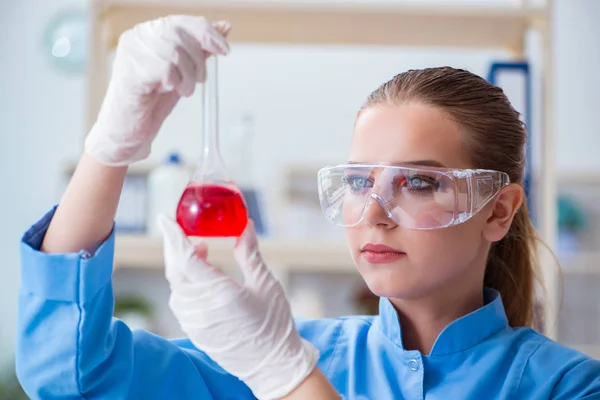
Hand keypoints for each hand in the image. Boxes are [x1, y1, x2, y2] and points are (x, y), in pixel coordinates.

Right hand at [85, 15, 230, 165]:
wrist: (129, 130)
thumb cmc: (152, 101)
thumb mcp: (183, 72)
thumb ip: (200, 49)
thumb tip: (223, 28)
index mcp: (150, 31)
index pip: (185, 22)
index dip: (209, 34)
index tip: (225, 50)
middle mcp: (138, 36)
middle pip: (182, 35)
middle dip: (198, 61)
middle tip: (197, 81)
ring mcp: (132, 52)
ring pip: (176, 53)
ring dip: (187, 77)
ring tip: (182, 90)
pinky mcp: (130, 70)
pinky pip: (166, 69)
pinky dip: (174, 83)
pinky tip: (165, 91)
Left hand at [158, 216, 318, 399]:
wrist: (272, 365)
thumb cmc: (273, 324)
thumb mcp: (265, 283)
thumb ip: (249, 252)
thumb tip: (245, 225)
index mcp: (218, 292)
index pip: (185, 257)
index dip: (174, 235)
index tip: (165, 219)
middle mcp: (199, 307)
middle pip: (175, 270)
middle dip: (175, 246)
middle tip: (184, 230)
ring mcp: (194, 322)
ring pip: (176, 286)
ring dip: (182, 265)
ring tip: (202, 253)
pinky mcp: (195, 331)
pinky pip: (181, 301)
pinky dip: (185, 283)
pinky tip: (202, 279)